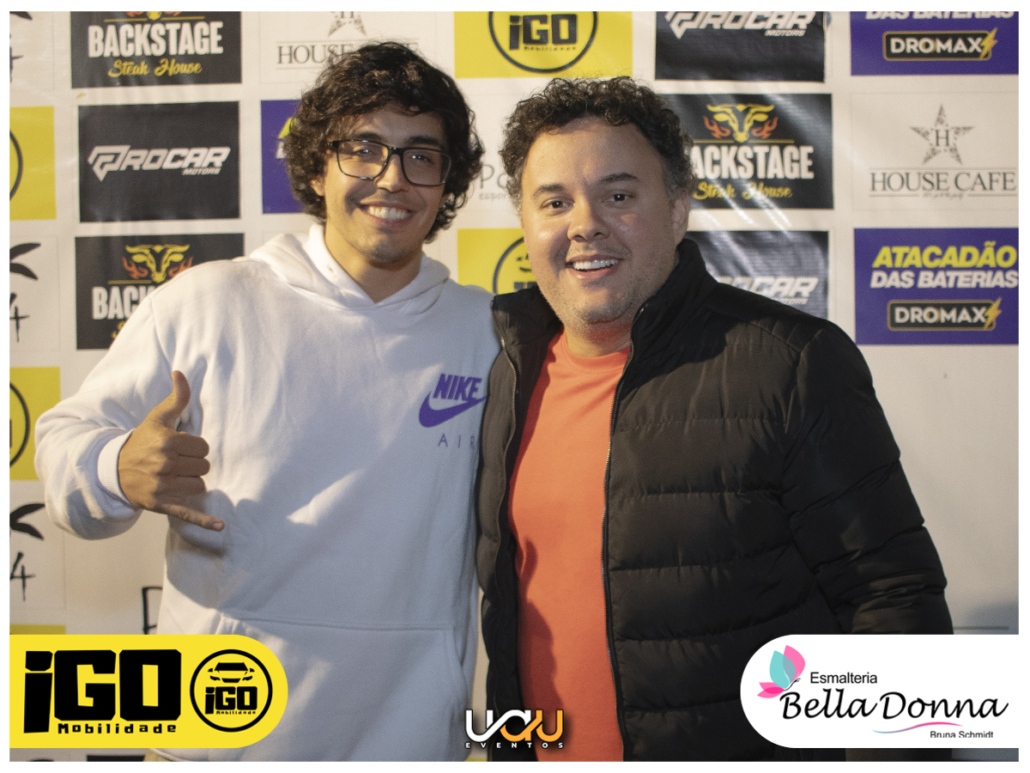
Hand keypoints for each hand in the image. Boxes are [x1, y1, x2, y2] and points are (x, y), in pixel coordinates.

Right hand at [117, 371, 222, 530]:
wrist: (114, 470)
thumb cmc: (142, 441)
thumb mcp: (157, 417)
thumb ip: (176, 397)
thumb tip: (180, 372)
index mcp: (167, 442)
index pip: (204, 447)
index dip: (196, 447)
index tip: (182, 447)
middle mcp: (165, 464)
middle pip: (205, 467)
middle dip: (195, 464)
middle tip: (177, 463)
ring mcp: (162, 486)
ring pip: (200, 486)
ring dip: (192, 482)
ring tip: (175, 476)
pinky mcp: (161, 504)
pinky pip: (188, 514)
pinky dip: (205, 522)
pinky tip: (221, 528)